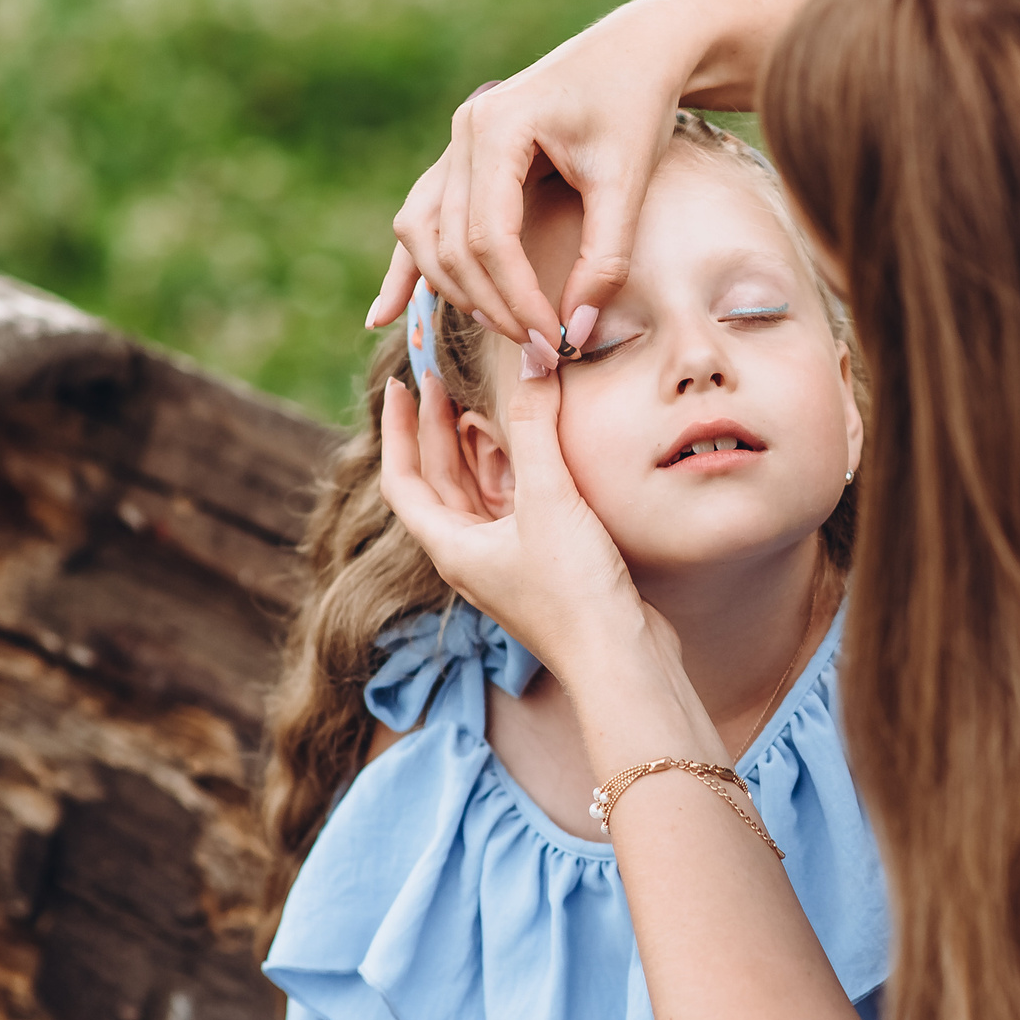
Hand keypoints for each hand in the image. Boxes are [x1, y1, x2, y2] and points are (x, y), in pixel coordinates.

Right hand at [375, 0, 845, 347]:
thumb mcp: (629, 181)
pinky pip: (423, 217)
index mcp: (498, 126)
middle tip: (538, 349)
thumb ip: (604, 258)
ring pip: (425, 233)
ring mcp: (457, 143)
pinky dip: (407, 267)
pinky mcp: (463, 158)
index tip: (552, 340)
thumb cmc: (637, 107)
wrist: (637, 51)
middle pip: (451, 242)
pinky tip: (381, 316)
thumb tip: (576, 334)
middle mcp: (465, 131)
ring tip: (501, 330)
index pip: (488, 236)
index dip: (515, 298)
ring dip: (454, 290)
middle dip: (490, 303)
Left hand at [375, 366, 647, 689]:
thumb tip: (531, 360)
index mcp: (452, 546)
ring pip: (477, 494)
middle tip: (439, 381)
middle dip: (437, 429)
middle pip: (439, 482)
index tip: (401, 386)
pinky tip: (528, 449)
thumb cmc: (574, 592)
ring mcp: (507, 561)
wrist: (621, 659)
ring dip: (474, 449)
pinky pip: (514, 507)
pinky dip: (514, 472)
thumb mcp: (549, 500)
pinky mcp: (544, 564)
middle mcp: (471, 555)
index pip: (403, 480)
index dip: (398, 430)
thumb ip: (535, 427)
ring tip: (476, 405)